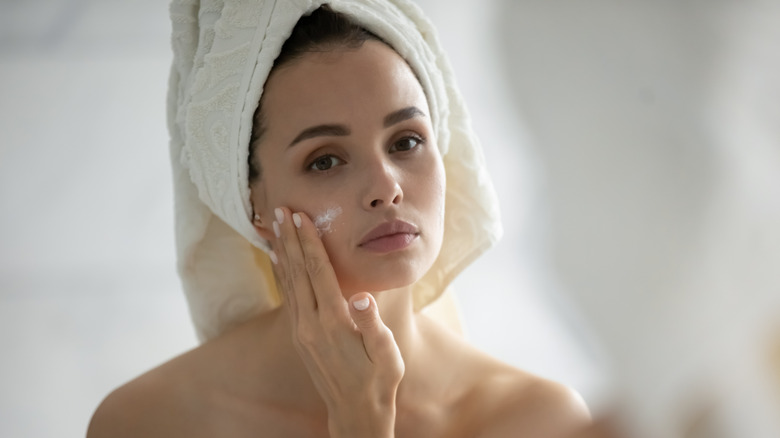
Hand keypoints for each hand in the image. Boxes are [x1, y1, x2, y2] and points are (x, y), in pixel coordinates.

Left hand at [270, 207, 404, 437]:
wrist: (356, 412)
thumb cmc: (379, 380)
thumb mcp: (386, 353)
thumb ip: (371, 323)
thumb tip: (361, 295)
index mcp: (333, 322)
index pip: (318, 272)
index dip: (309, 242)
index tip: (301, 217)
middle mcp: (311, 324)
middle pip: (298, 271)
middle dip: (290, 239)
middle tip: (280, 209)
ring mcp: (302, 331)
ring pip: (288, 282)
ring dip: (282, 252)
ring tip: (274, 227)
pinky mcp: (300, 337)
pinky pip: (288, 297)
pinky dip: (282, 274)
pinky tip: (278, 260)